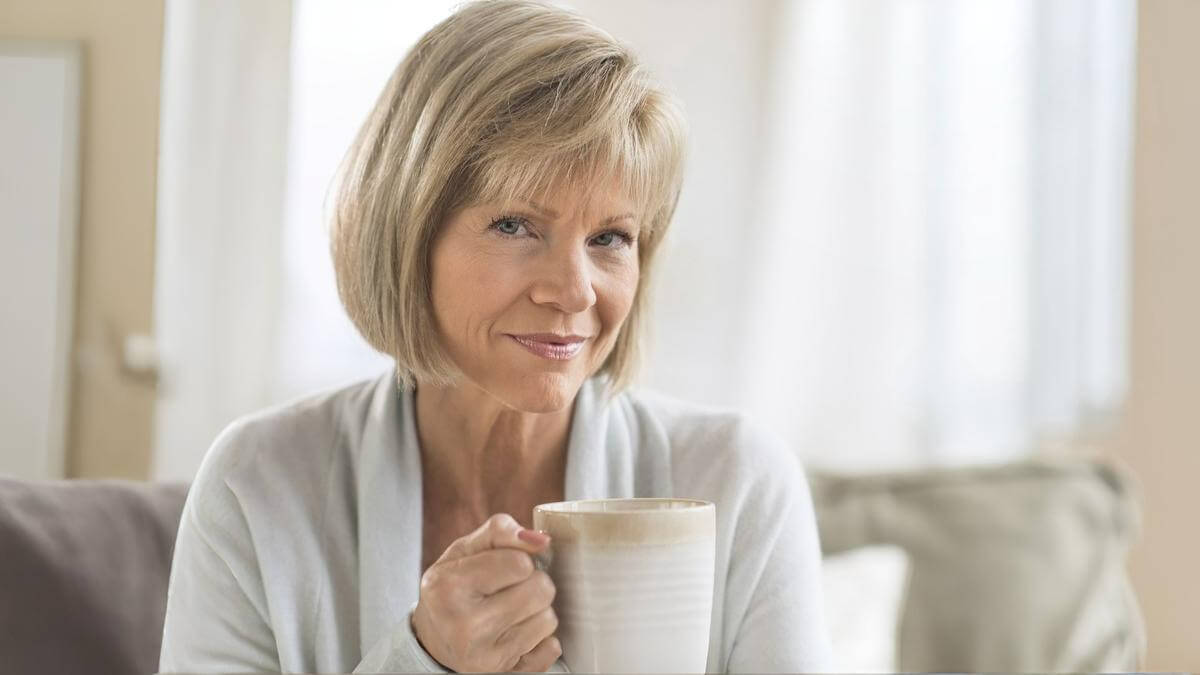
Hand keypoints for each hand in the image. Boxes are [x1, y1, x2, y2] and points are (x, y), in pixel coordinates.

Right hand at [412, 513, 560, 671]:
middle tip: (509, 588)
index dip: (519, 559)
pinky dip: (539, 639)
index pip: (520, 563)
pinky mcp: (504, 673)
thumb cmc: (454, 585)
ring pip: (549, 619)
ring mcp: (485, 656)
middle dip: (532, 582)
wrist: (435, 637)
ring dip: (536, 610)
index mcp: (449, 587)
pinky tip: (515, 633)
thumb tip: (542, 540)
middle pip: (541, 590)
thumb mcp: (465, 550)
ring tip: (510, 610)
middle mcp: (465, 626)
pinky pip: (551, 649)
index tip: (503, 566)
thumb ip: (501, 532)